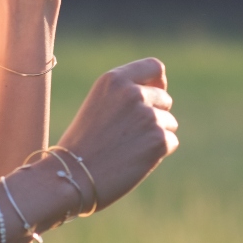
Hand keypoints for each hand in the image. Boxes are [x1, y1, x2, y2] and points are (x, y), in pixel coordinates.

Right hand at [57, 58, 178, 209]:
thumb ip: (125, 94)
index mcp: (114, 80)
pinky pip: (171, 142)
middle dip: (154, 115)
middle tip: (128, 135)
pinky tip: (134, 159)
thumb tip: (161, 94)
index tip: (152, 95)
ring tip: (127, 148)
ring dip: (155, 135)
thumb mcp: (99, 105)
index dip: (157, 82)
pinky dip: (157, 153)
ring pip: (169, 122)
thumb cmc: (82, 144)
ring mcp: (148, 115)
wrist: (71, 176)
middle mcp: (133, 92)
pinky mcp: (159, 139)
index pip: (154, 67)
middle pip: (164, 99)